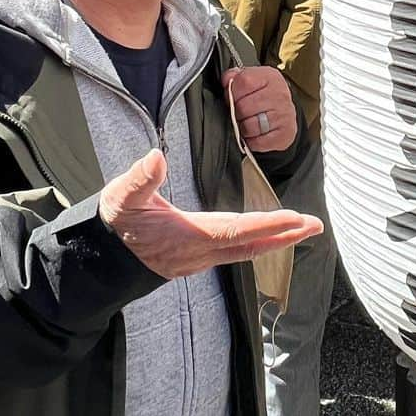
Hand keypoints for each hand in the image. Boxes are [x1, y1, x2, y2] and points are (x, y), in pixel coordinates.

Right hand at [99, 150, 321, 278]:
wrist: (101, 258)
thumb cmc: (114, 223)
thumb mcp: (121, 197)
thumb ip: (140, 178)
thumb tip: (156, 157)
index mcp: (187, 236)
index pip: (236, 231)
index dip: (266, 225)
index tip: (295, 218)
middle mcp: (199, 252)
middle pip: (250, 246)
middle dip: (284, 235)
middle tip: (315, 226)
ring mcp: (199, 258)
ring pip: (245, 251)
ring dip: (276, 240)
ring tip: (302, 229)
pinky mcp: (197, 257)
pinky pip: (236, 251)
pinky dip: (258, 243)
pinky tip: (270, 236)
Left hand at [222, 65, 298, 152]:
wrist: (284, 116)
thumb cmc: (264, 97)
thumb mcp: (252, 81)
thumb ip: (236, 78)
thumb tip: (227, 80)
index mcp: (271, 77)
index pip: (244, 81)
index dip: (233, 92)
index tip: (233, 96)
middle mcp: (281, 95)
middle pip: (244, 106)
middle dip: (237, 112)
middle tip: (241, 112)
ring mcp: (284, 115)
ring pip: (249, 126)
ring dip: (244, 127)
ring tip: (248, 122)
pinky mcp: (285, 134)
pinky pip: (257, 142)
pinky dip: (252, 141)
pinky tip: (256, 133)